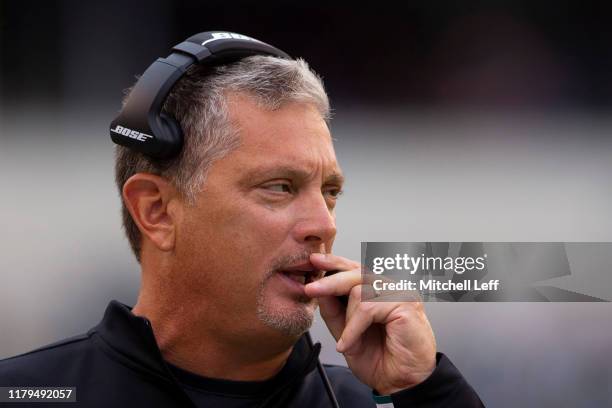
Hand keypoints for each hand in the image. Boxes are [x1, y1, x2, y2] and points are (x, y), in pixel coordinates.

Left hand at [305, 253, 436, 394]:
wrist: (400, 383)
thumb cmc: (381, 358)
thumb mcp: (347, 332)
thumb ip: (335, 310)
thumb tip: (319, 289)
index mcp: (378, 289)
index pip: (354, 268)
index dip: (334, 263)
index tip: (314, 261)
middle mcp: (391, 287)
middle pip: (356, 272)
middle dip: (330, 281)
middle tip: (310, 289)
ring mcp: (401, 293)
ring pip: (360, 291)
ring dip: (347, 319)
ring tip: (347, 341)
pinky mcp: (407, 304)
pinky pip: (368, 308)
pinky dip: (354, 328)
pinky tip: (350, 344)